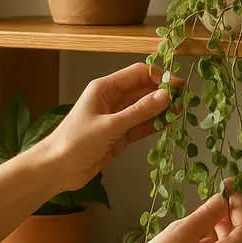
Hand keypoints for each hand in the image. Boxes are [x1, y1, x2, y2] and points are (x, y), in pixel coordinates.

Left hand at [44, 63, 180, 190]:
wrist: (57, 169)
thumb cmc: (76, 142)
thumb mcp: (110, 125)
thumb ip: (139, 112)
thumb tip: (166, 96)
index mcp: (105, 88)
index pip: (138, 73)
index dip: (160, 77)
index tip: (179, 86)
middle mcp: (112, 99)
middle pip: (144, 90)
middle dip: (164, 94)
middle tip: (185, 101)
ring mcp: (117, 117)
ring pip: (145, 108)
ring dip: (162, 110)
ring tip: (181, 114)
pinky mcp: (120, 135)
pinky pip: (142, 125)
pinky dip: (154, 125)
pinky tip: (169, 125)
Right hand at [64, 186, 241, 242]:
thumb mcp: (180, 233)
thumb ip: (206, 215)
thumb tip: (222, 200)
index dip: (240, 205)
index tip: (228, 188)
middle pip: (238, 239)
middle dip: (228, 217)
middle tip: (211, 199)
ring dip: (217, 231)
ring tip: (195, 220)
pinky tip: (191, 240)